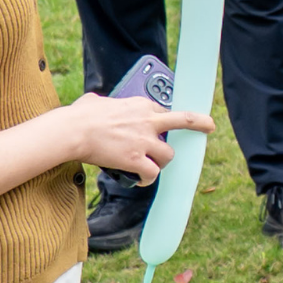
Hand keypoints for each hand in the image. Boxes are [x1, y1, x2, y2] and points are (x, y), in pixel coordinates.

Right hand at [51, 93, 212, 181]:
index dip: (161, 121)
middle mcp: (148, 121)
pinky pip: (152, 173)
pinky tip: (142, 181)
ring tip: (151, 167)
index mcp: (140, 105)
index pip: (161, 111)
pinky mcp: (136, 159)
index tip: (161, 126)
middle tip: (209, 126)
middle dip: (199, 123)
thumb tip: (94, 103)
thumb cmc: (79, 116)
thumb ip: (102, 102)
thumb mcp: (95, 101)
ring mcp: (144, 140)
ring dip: (161, 162)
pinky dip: (149, 179)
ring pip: (168, 154)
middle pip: (183, 120)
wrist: (73, 130)